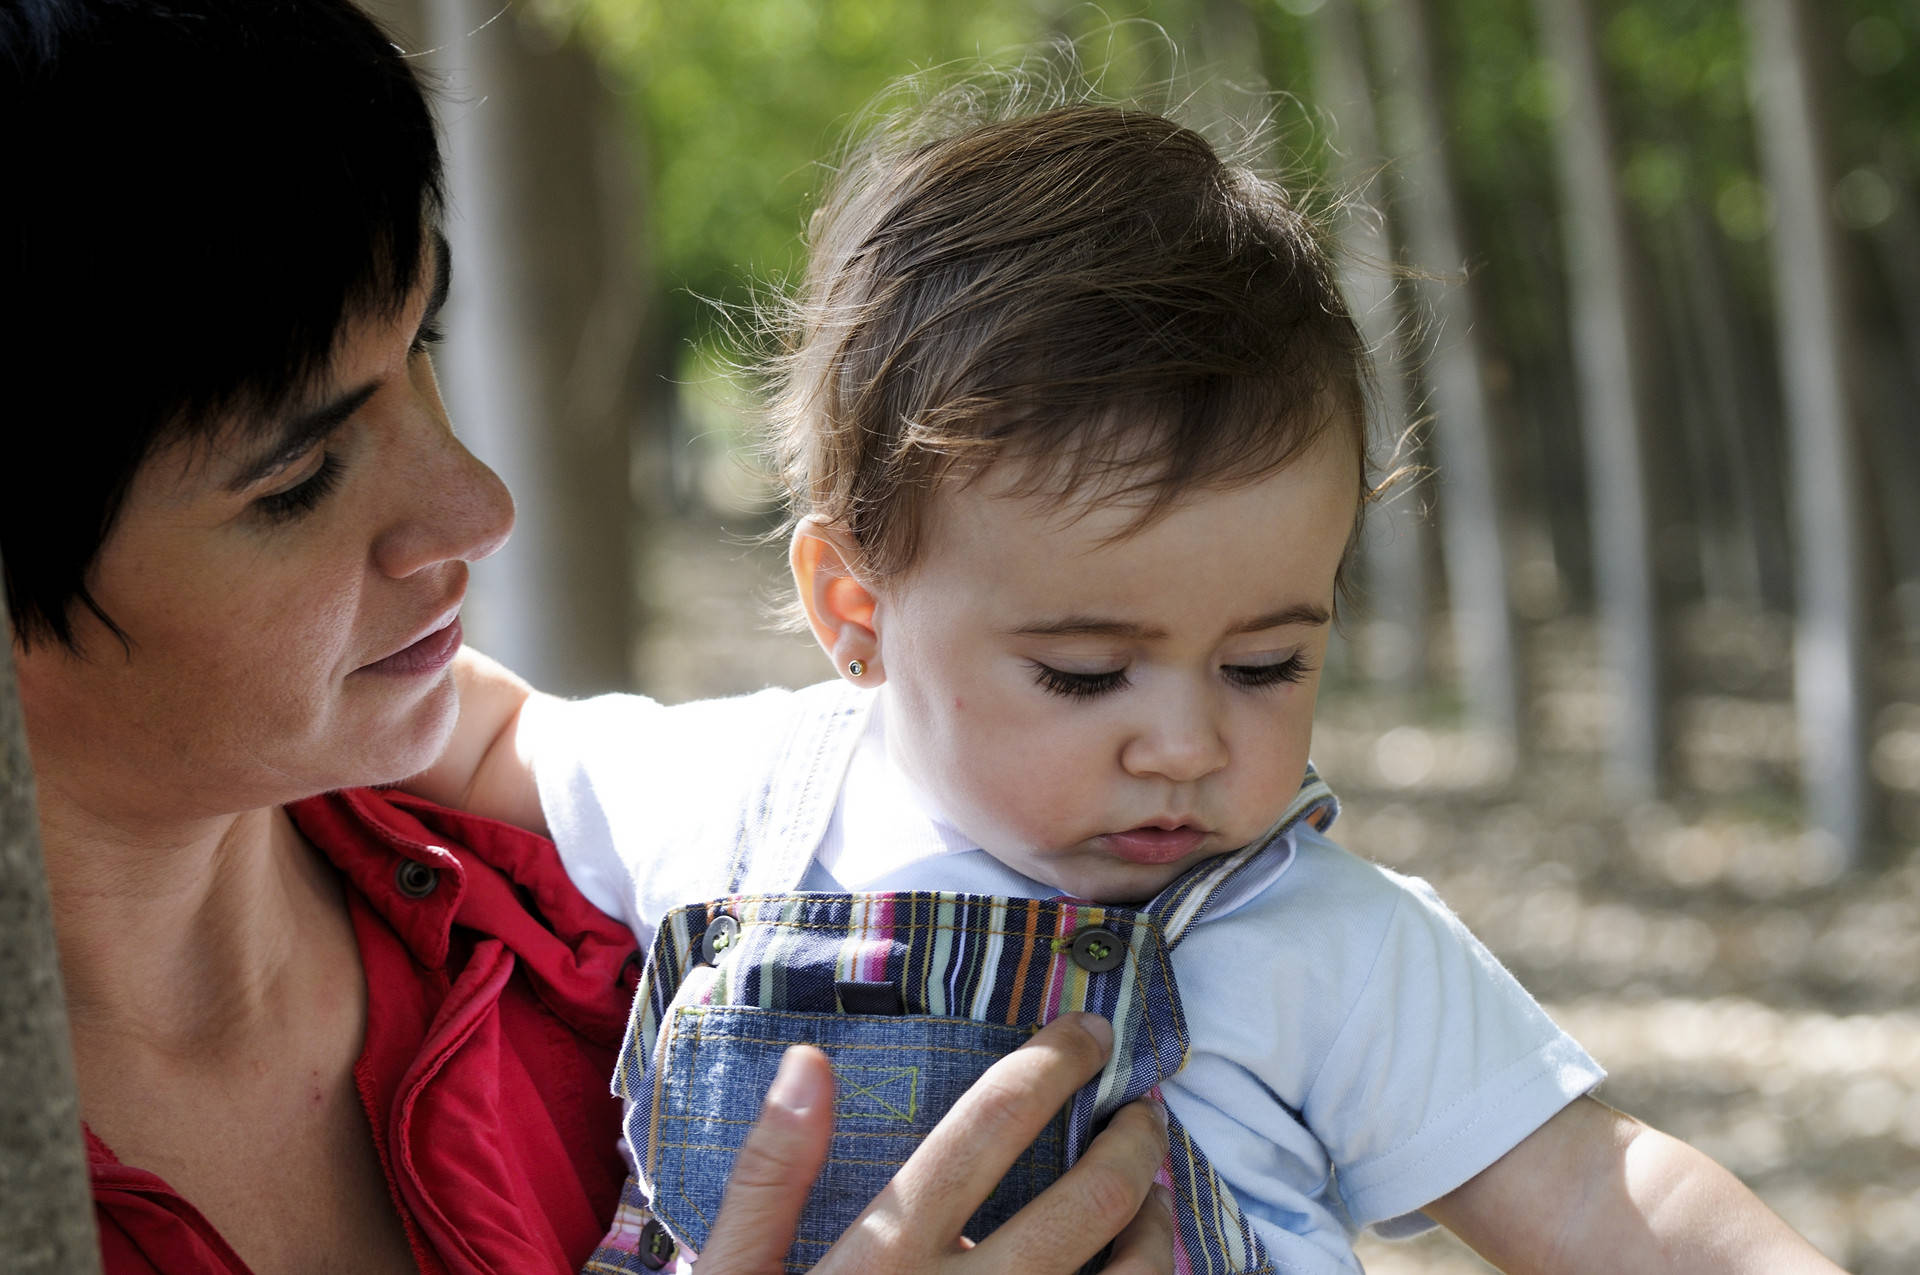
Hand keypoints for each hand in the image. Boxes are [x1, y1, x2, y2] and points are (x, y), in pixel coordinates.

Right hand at [698, 1012, 1174, 1273]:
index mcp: (882, 1260)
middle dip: (1130, 1143)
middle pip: (1081, 1207)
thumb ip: (767, 1178)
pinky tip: (1138, 1274)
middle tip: (1145, 1111)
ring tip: (1157, 1192)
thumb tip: (810, 1063)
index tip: (1090, 1033)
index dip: (1049, 1068)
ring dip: (1156, 1228)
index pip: (983, 1134)